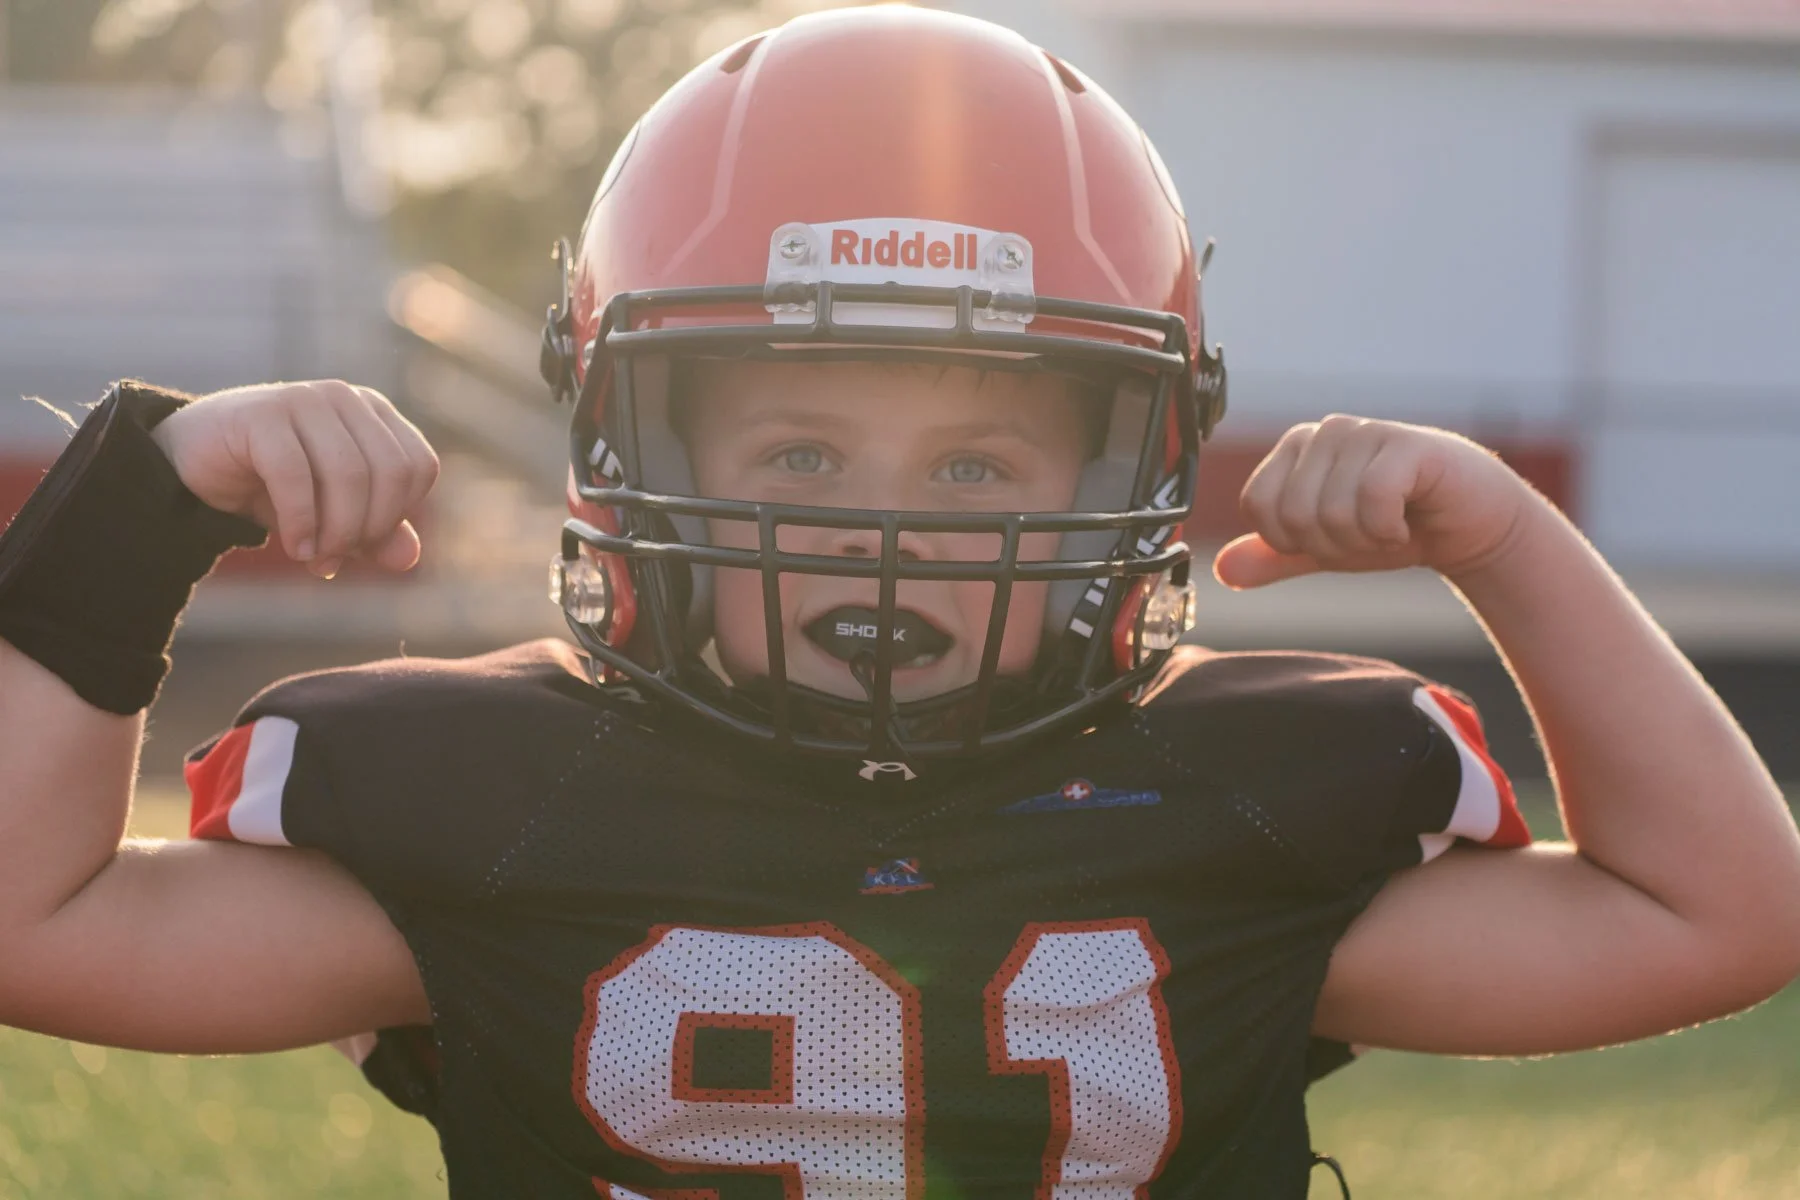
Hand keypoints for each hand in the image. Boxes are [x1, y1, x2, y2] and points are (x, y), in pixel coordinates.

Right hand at [150, 381, 439, 578]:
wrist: (188, 469)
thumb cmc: (270, 489)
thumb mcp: (330, 518)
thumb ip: (375, 536)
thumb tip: (410, 559)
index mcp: (373, 413)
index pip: (418, 467)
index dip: (397, 515)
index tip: (362, 544)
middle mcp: (344, 398)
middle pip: (391, 473)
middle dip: (367, 529)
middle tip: (334, 559)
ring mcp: (303, 398)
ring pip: (351, 475)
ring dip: (336, 531)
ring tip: (312, 557)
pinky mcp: (261, 414)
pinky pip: (297, 475)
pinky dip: (301, 522)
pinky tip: (293, 546)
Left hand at [1212, 415, 1533, 589]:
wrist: (1470, 525)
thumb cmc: (1395, 527)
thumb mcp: (1325, 549)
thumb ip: (1274, 558)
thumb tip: (1222, 570)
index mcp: (1295, 449)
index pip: (1258, 507)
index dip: (1294, 542)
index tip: (1334, 535)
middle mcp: (1324, 432)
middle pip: (1292, 515)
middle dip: (1333, 545)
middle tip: (1369, 533)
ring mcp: (1365, 432)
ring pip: (1330, 513)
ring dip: (1365, 541)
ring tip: (1391, 526)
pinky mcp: (1406, 444)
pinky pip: (1372, 501)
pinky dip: (1389, 530)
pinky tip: (1409, 522)